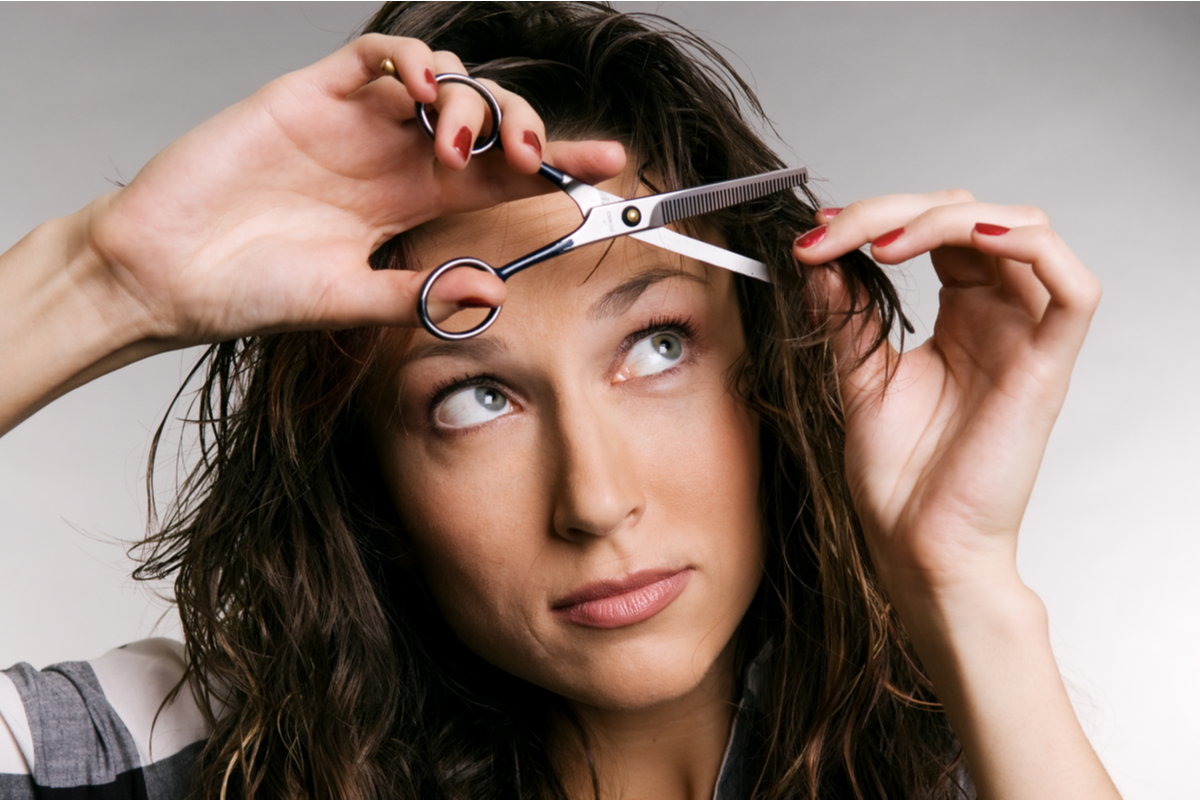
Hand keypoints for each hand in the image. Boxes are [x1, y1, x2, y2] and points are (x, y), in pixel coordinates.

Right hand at [86, 34, 624, 345]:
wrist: (165, 276)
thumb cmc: (249, 292)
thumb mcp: (348, 302)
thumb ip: (417, 295)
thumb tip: (491, 292)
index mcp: (409, 207)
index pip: (500, 177)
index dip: (556, 166)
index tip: (608, 166)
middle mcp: (392, 160)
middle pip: (485, 120)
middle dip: (524, 125)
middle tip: (535, 153)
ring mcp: (354, 124)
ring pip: (441, 80)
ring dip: (469, 98)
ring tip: (456, 142)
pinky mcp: (308, 94)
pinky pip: (374, 54)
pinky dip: (409, 60)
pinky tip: (419, 90)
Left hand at [794, 192, 1100, 600]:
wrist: (916, 546)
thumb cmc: (898, 478)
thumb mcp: (859, 376)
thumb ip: (848, 314)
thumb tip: (820, 254)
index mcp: (961, 316)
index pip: (936, 230)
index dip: (877, 216)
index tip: (814, 235)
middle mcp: (999, 317)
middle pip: (970, 217)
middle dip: (893, 210)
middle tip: (831, 234)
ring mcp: (1026, 338)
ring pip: (1021, 230)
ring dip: (945, 218)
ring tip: (881, 244)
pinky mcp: (1048, 367)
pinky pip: (1072, 287)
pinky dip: (1027, 244)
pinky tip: (968, 240)